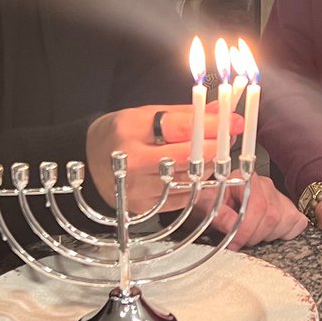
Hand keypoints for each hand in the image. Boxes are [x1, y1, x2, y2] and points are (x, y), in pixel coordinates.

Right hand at [86, 102, 240, 212]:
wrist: (88, 163)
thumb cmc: (121, 134)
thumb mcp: (147, 114)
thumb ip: (186, 114)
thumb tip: (223, 111)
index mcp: (130, 130)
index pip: (179, 127)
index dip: (211, 124)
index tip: (234, 120)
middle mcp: (131, 161)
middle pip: (188, 157)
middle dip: (217, 147)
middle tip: (231, 137)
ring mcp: (138, 189)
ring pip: (190, 179)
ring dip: (211, 165)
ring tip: (217, 152)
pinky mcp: (145, 209)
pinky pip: (183, 197)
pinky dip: (198, 183)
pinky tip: (200, 171)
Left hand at [193, 174, 307, 249]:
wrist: (213, 200)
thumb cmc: (211, 201)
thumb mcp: (206, 204)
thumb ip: (218, 214)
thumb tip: (232, 225)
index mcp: (246, 179)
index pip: (257, 206)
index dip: (247, 229)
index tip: (234, 243)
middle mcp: (265, 185)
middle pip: (272, 216)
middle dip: (254, 236)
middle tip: (239, 241)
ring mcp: (278, 196)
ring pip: (285, 220)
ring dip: (267, 236)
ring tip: (250, 234)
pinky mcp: (286, 207)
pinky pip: (297, 223)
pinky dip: (285, 233)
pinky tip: (267, 233)